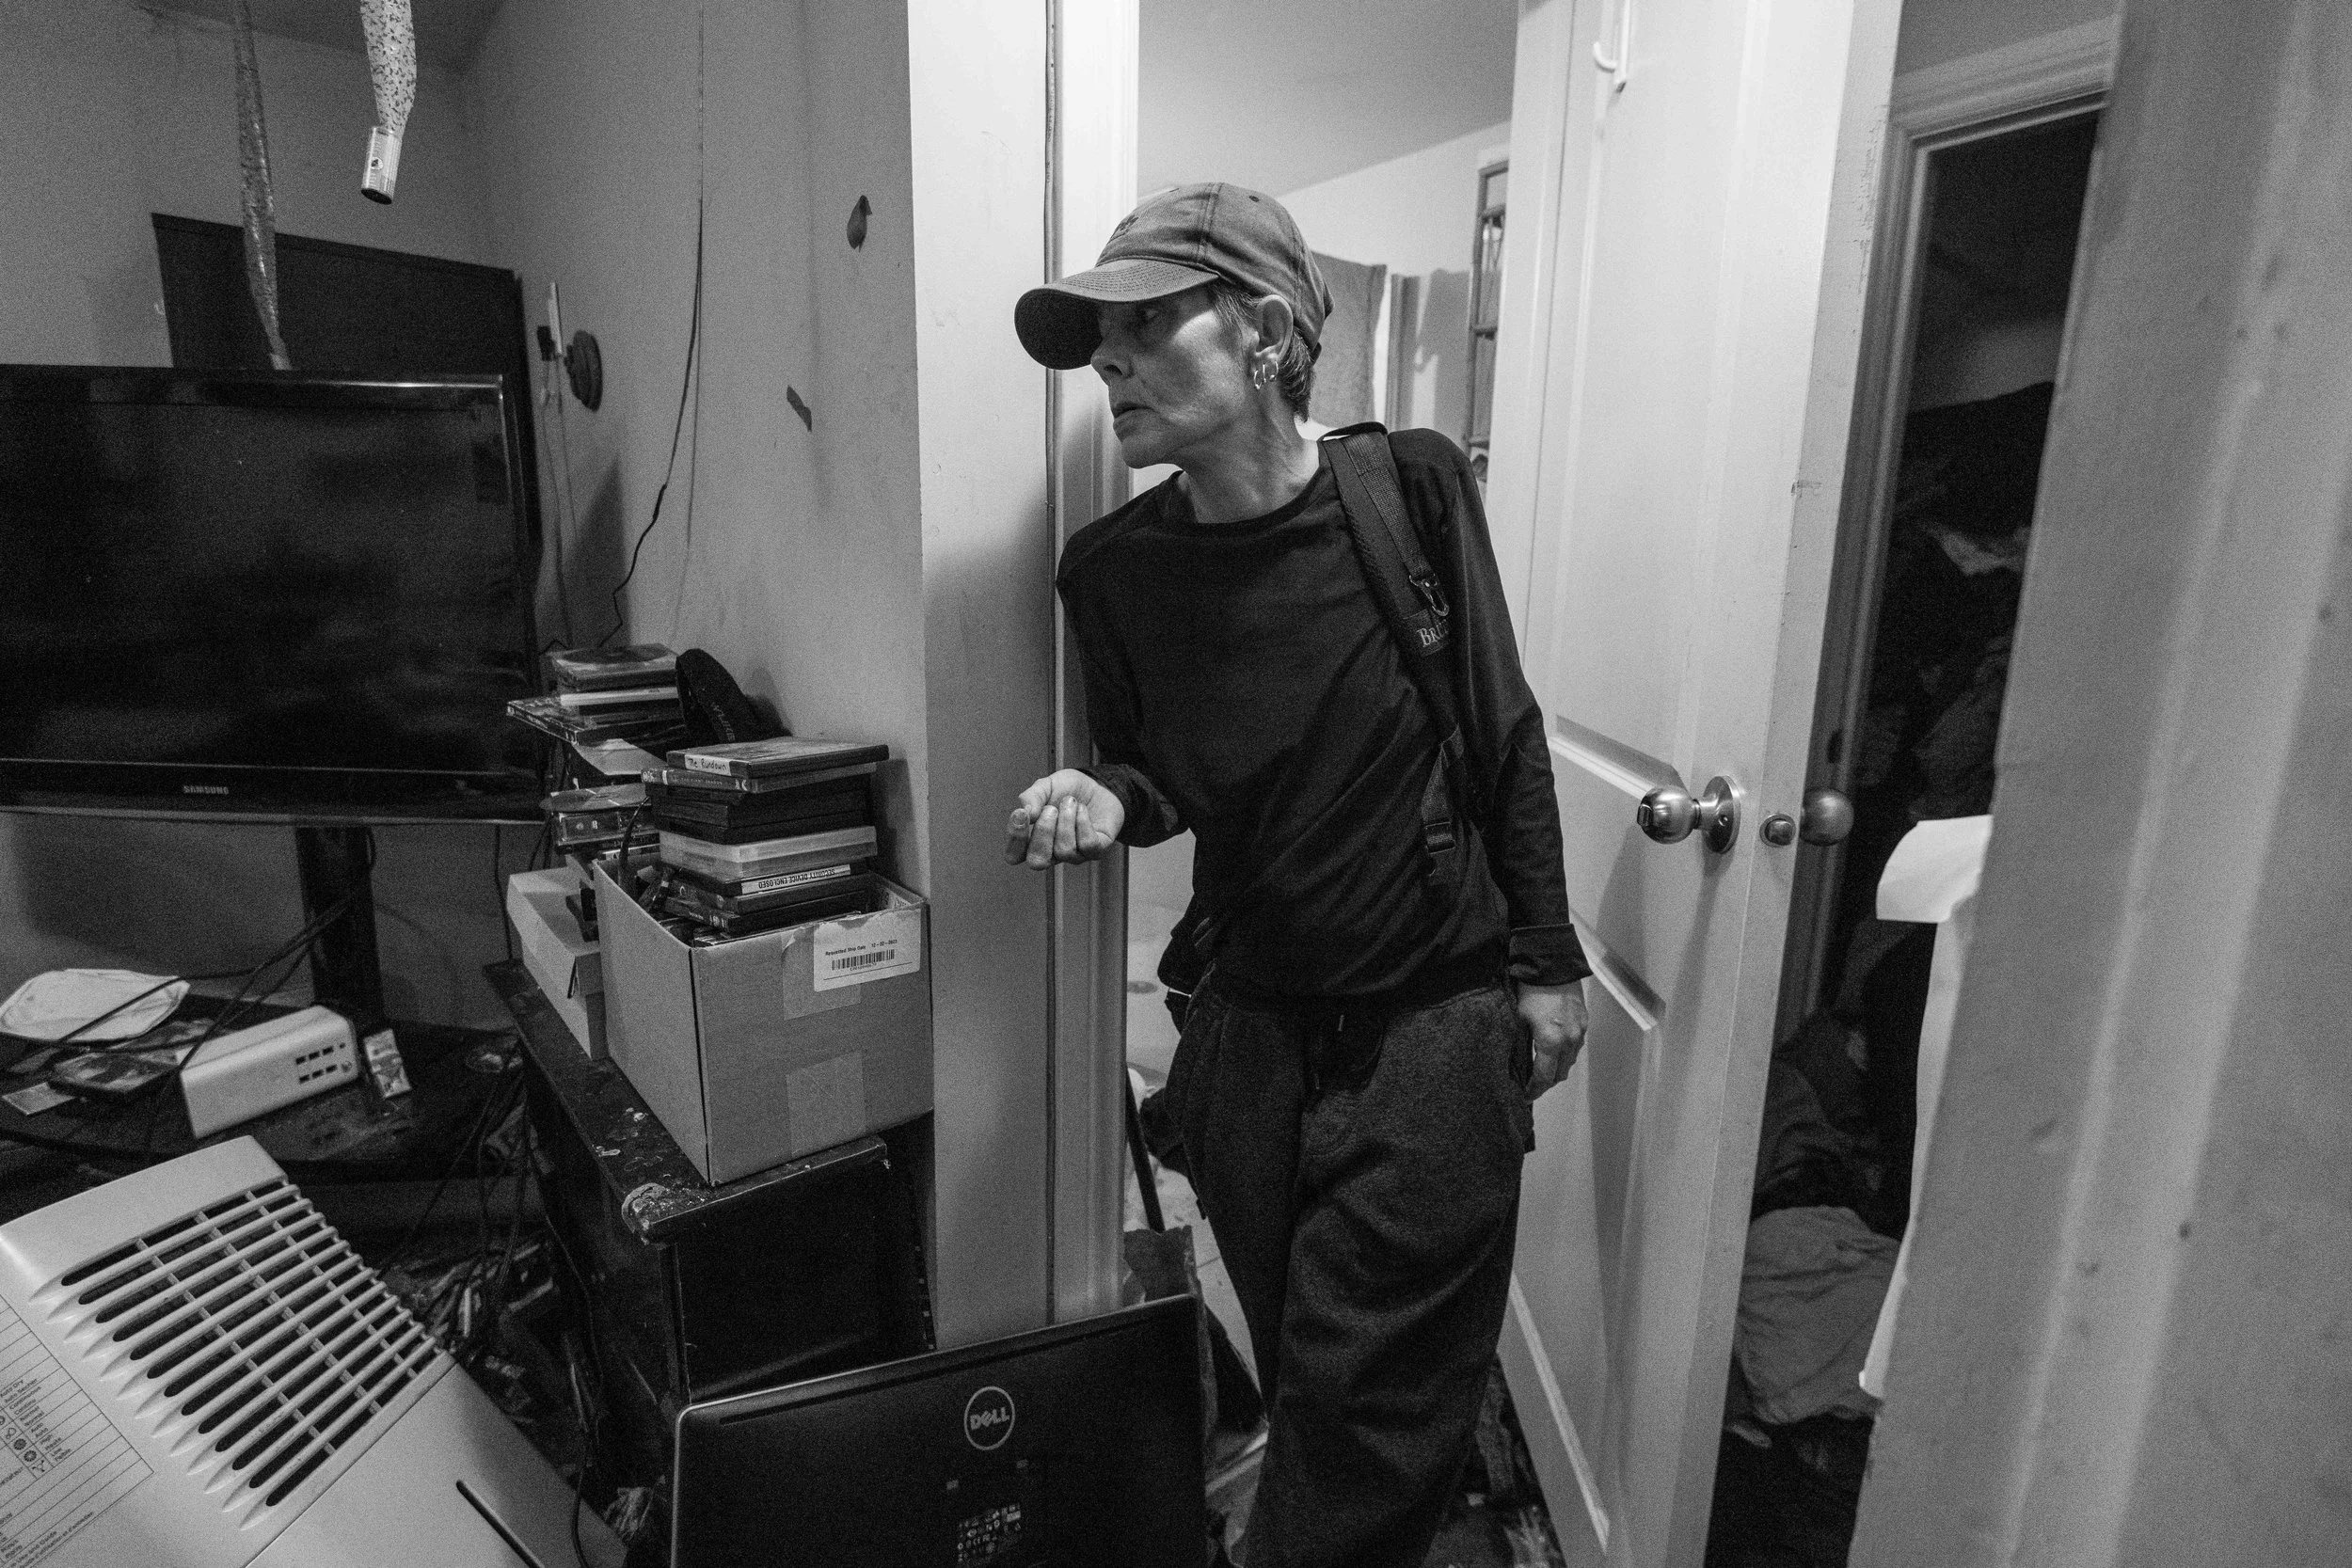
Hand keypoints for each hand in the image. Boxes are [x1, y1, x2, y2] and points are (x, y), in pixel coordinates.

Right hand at [1003, 769, 1125, 868]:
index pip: (1014, 855)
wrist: (1098, 785)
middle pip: (1037, 861)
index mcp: (1032, 840)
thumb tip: (1027, 812)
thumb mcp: (1046, 786)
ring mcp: (1074, 855)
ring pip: (1064, 850)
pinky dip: (1084, 822)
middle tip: (1051, 809)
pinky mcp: (1095, 851)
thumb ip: (1032, 796)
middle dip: (1043, 832)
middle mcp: (1051, 852)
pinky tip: (1082, 810)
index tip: (1021, 813)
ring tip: (1071, 802)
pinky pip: (1087, 845)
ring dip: (1067, 820)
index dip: (1015, 838)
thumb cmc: (1069, 790)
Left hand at [1515, 980, 1589, 1100]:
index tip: (1525, 1096)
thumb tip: (1515, 1062)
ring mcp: (1579, 1031)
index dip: (1534, 1089)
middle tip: (1531, 1085)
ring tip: (1542, 1069)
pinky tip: (1554, 1050)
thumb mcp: (1518, 1018)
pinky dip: (1565, 1054)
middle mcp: (1569, 1040)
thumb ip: (1520, 1043)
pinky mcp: (1584, 1022)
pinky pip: (1576, 1047)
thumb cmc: (1530, 990)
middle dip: (1546, 1083)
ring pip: (1570, 1061)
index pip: (1543, 1077)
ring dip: (1557, 1069)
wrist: (1552, 964)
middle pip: (1560, 1074)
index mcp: (1551, 1041)